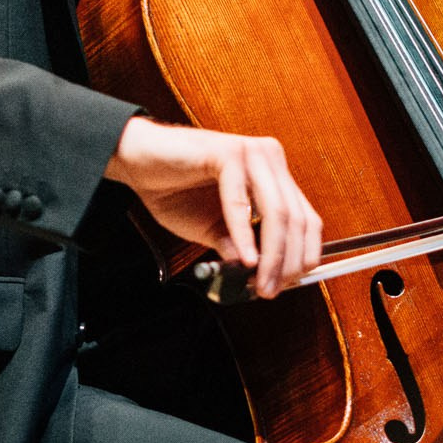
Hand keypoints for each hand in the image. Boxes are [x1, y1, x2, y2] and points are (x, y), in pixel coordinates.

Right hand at [106, 115, 323, 296]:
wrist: (135, 161)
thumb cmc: (173, 189)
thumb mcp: (212, 229)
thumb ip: (237, 246)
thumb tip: (260, 274)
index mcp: (273, 173)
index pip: (306, 218)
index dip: (303, 255)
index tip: (289, 284)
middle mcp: (269, 159)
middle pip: (296, 218)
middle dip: (287, 262)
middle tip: (271, 290)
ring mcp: (251, 153)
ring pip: (277, 211)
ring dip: (271, 253)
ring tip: (260, 280)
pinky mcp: (227, 153)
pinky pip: (241, 201)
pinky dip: (244, 234)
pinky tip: (243, 257)